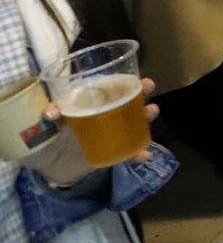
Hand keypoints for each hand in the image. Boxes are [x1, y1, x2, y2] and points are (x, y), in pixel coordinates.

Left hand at [22, 77, 159, 184]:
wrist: (56, 159)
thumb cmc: (59, 130)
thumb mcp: (54, 118)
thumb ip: (53, 111)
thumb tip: (52, 113)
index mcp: (100, 100)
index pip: (119, 87)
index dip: (134, 83)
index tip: (144, 83)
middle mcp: (113, 112)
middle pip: (134, 101)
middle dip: (145, 97)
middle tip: (148, 95)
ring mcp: (117, 131)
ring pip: (138, 122)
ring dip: (147, 119)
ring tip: (150, 115)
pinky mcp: (116, 150)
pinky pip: (131, 152)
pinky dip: (139, 154)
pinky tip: (145, 155)